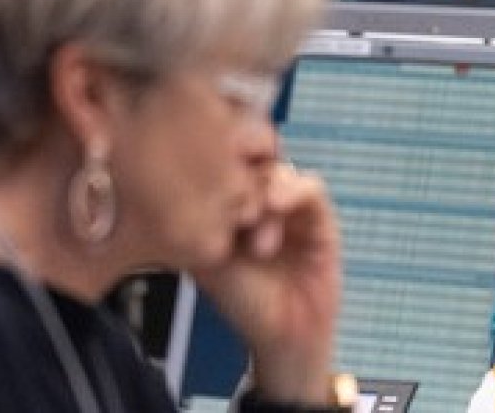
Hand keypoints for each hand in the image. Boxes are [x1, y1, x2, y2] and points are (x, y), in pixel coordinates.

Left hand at [191, 163, 341, 404]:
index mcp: (230, 203)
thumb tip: (175, 181)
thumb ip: (195, 218)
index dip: (212, 160)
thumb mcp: (205, 255)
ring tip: (249, 222)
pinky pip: (311, 187)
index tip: (199, 174)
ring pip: (276, 168)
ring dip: (260, 188)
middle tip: (226, 203)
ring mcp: (291, 206)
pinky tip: (275, 207)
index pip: (223, 161)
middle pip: (250, 158)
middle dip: (236, 174)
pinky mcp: (320, 219)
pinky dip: (292, 190)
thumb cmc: (240, 299)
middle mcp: (261, 199)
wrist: (281, 335)